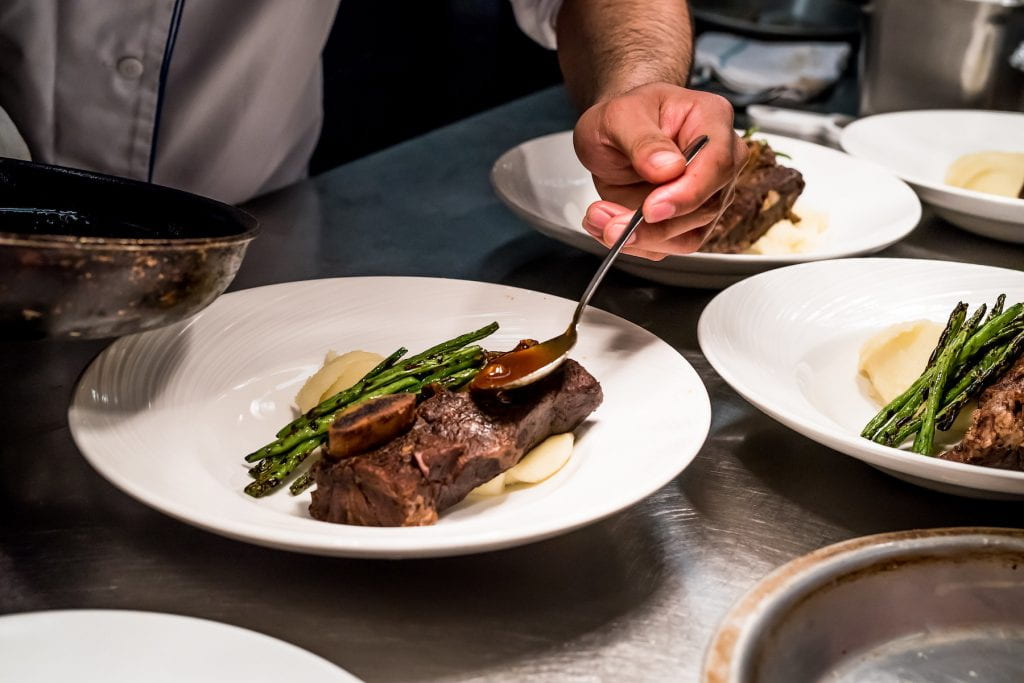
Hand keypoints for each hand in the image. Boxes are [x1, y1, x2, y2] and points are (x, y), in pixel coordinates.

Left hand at [574, 83, 747, 259]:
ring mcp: (703, 195)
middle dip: (653, 225)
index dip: (687, 193)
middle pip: (704, 208)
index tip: (651, 209)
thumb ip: (643, 140)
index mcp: (712, 120)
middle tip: (610, 223)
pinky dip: (634, 244)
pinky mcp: (684, 222)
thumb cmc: (622, 117)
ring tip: (599, 218)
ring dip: (639, 238)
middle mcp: (716, 162)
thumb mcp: (619, 116)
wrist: (611, 134)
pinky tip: (605, 225)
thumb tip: (668, 168)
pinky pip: (666, 246)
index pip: (717, 164)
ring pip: (686, 236)